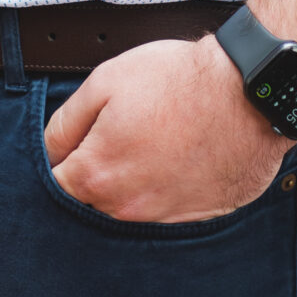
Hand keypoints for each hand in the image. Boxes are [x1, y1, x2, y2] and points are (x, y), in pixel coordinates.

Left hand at [43, 35, 287, 222]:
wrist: (246, 93)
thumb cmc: (179, 81)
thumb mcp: (105, 81)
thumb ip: (67, 121)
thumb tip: (49, 147)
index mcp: (97, 174)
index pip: (56, 183)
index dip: (60, 158)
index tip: (75, 140)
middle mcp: (127, 207)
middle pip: (92, 198)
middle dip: (95, 169)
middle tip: (119, 132)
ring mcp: (164, 216)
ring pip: (129, 205)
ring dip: (132, 179)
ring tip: (153, 139)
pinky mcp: (196, 216)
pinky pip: (166, 208)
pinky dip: (165, 186)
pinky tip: (177, 156)